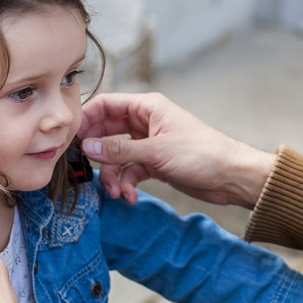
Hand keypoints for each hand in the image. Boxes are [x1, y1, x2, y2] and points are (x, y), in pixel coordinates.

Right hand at [78, 92, 275, 207]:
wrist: (231, 177)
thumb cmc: (203, 154)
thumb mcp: (157, 152)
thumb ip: (120, 150)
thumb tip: (88, 147)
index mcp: (148, 107)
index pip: (106, 105)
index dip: (86, 119)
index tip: (71, 138)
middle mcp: (146, 122)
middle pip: (107, 132)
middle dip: (98, 153)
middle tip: (86, 169)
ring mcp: (149, 143)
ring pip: (117, 156)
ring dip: (113, 176)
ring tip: (117, 193)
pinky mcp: (154, 163)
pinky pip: (130, 171)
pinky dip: (128, 184)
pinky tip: (130, 197)